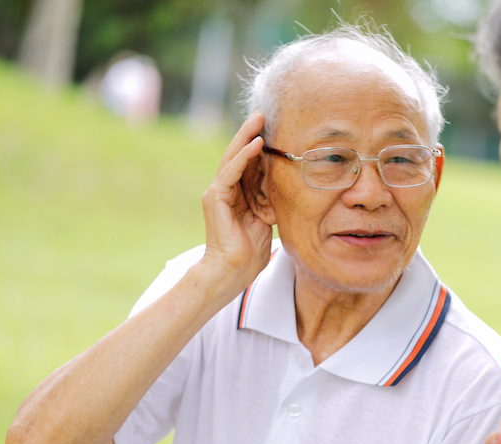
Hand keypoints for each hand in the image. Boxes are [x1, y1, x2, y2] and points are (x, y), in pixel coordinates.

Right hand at [199, 111, 272, 296]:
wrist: (231, 273)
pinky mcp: (214, 198)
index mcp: (237, 196)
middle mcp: (225, 191)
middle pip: (239, 155)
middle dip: (251, 133)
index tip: (274, 129)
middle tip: (263, 113)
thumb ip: (270, 205)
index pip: (249, 165)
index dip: (260, 147)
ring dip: (246, 137)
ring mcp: (217, 193)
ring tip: (259, 119)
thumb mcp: (266, 223)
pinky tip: (256, 143)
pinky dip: (244, 156)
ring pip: (233, 158)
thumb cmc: (249, 255)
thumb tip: (286, 192)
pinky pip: (231, 171)